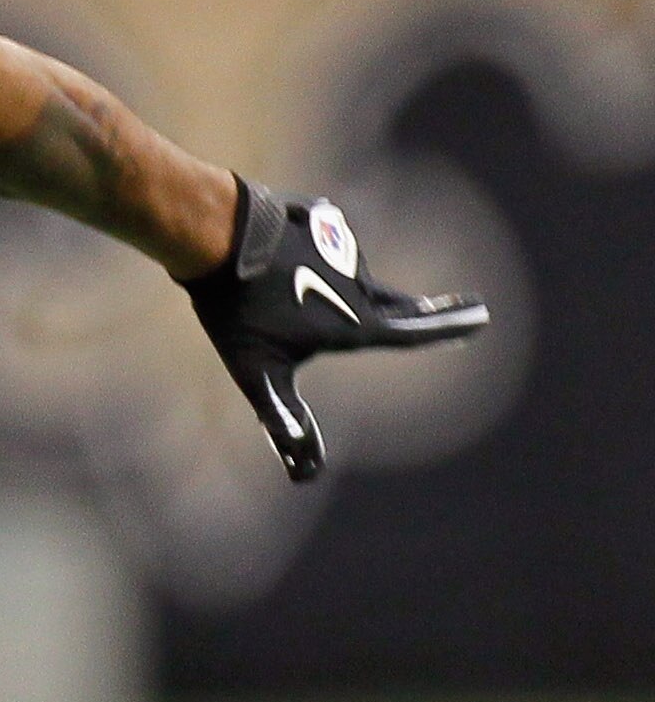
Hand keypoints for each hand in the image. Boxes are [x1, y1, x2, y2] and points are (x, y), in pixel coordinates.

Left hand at [190, 183, 488, 482]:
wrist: (217, 236)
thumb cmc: (237, 312)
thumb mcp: (258, 375)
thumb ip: (284, 421)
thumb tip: (305, 475)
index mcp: (355, 324)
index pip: (414, 332)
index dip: (450, 327)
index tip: (482, 318)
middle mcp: (360, 285)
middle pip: (398, 304)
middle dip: (428, 310)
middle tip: (466, 307)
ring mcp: (344, 250)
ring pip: (344, 279)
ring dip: (325, 289)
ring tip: (274, 296)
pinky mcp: (325, 226)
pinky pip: (322, 249)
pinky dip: (308, 260)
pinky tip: (277, 262)